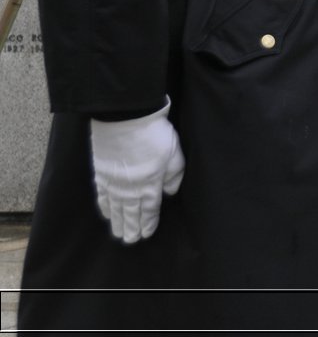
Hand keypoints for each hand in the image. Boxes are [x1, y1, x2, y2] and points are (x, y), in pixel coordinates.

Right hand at [89, 99, 185, 243]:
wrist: (125, 118)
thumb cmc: (154, 135)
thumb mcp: (175, 154)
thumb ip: (174, 175)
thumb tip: (169, 192)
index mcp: (150, 185)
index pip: (149, 209)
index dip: (148, 223)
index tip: (146, 234)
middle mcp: (130, 188)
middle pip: (130, 213)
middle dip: (132, 228)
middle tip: (130, 241)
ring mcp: (113, 182)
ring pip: (115, 208)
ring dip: (117, 222)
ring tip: (119, 234)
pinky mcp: (100, 172)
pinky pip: (102, 196)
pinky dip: (104, 207)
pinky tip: (106, 213)